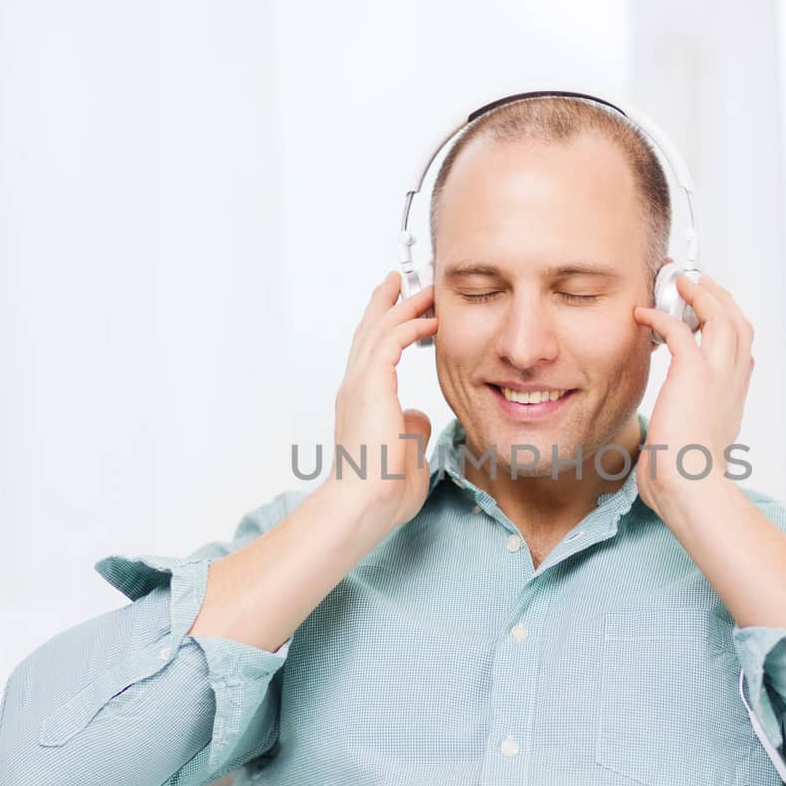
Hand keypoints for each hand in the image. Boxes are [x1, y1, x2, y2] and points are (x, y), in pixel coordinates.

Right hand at [328, 269, 438, 532]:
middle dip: (386, 303)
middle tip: (402, 281)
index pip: (371, 354)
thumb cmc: (383, 491)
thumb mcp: (405, 453)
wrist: (364, 504)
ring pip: (379, 330)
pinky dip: (409, 326)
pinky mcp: (370, 387)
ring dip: (403, 307)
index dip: (385, 327)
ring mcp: (359, 385)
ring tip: (425, 290)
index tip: (400, 308)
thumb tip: (418, 417)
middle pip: (368, 331)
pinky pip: (390, 343)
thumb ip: (410, 430)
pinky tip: (430, 320)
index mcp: (361, 402)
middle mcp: (355, 388)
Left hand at [631, 272, 753, 517]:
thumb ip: (683, 435)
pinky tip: (644, 313)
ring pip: (721, 316)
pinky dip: (662, 316)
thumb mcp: (692, 449)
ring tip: (680, 283)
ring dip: (701, 295)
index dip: (729, 327)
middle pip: (739, 324)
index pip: (742, 351)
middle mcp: (733, 381)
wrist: (690, 485)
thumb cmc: (686, 478)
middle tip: (700, 284)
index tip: (711, 315)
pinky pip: (680, 329)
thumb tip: (661, 447)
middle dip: (721, 298)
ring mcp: (718, 374)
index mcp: (733, 399)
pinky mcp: (693, 372)